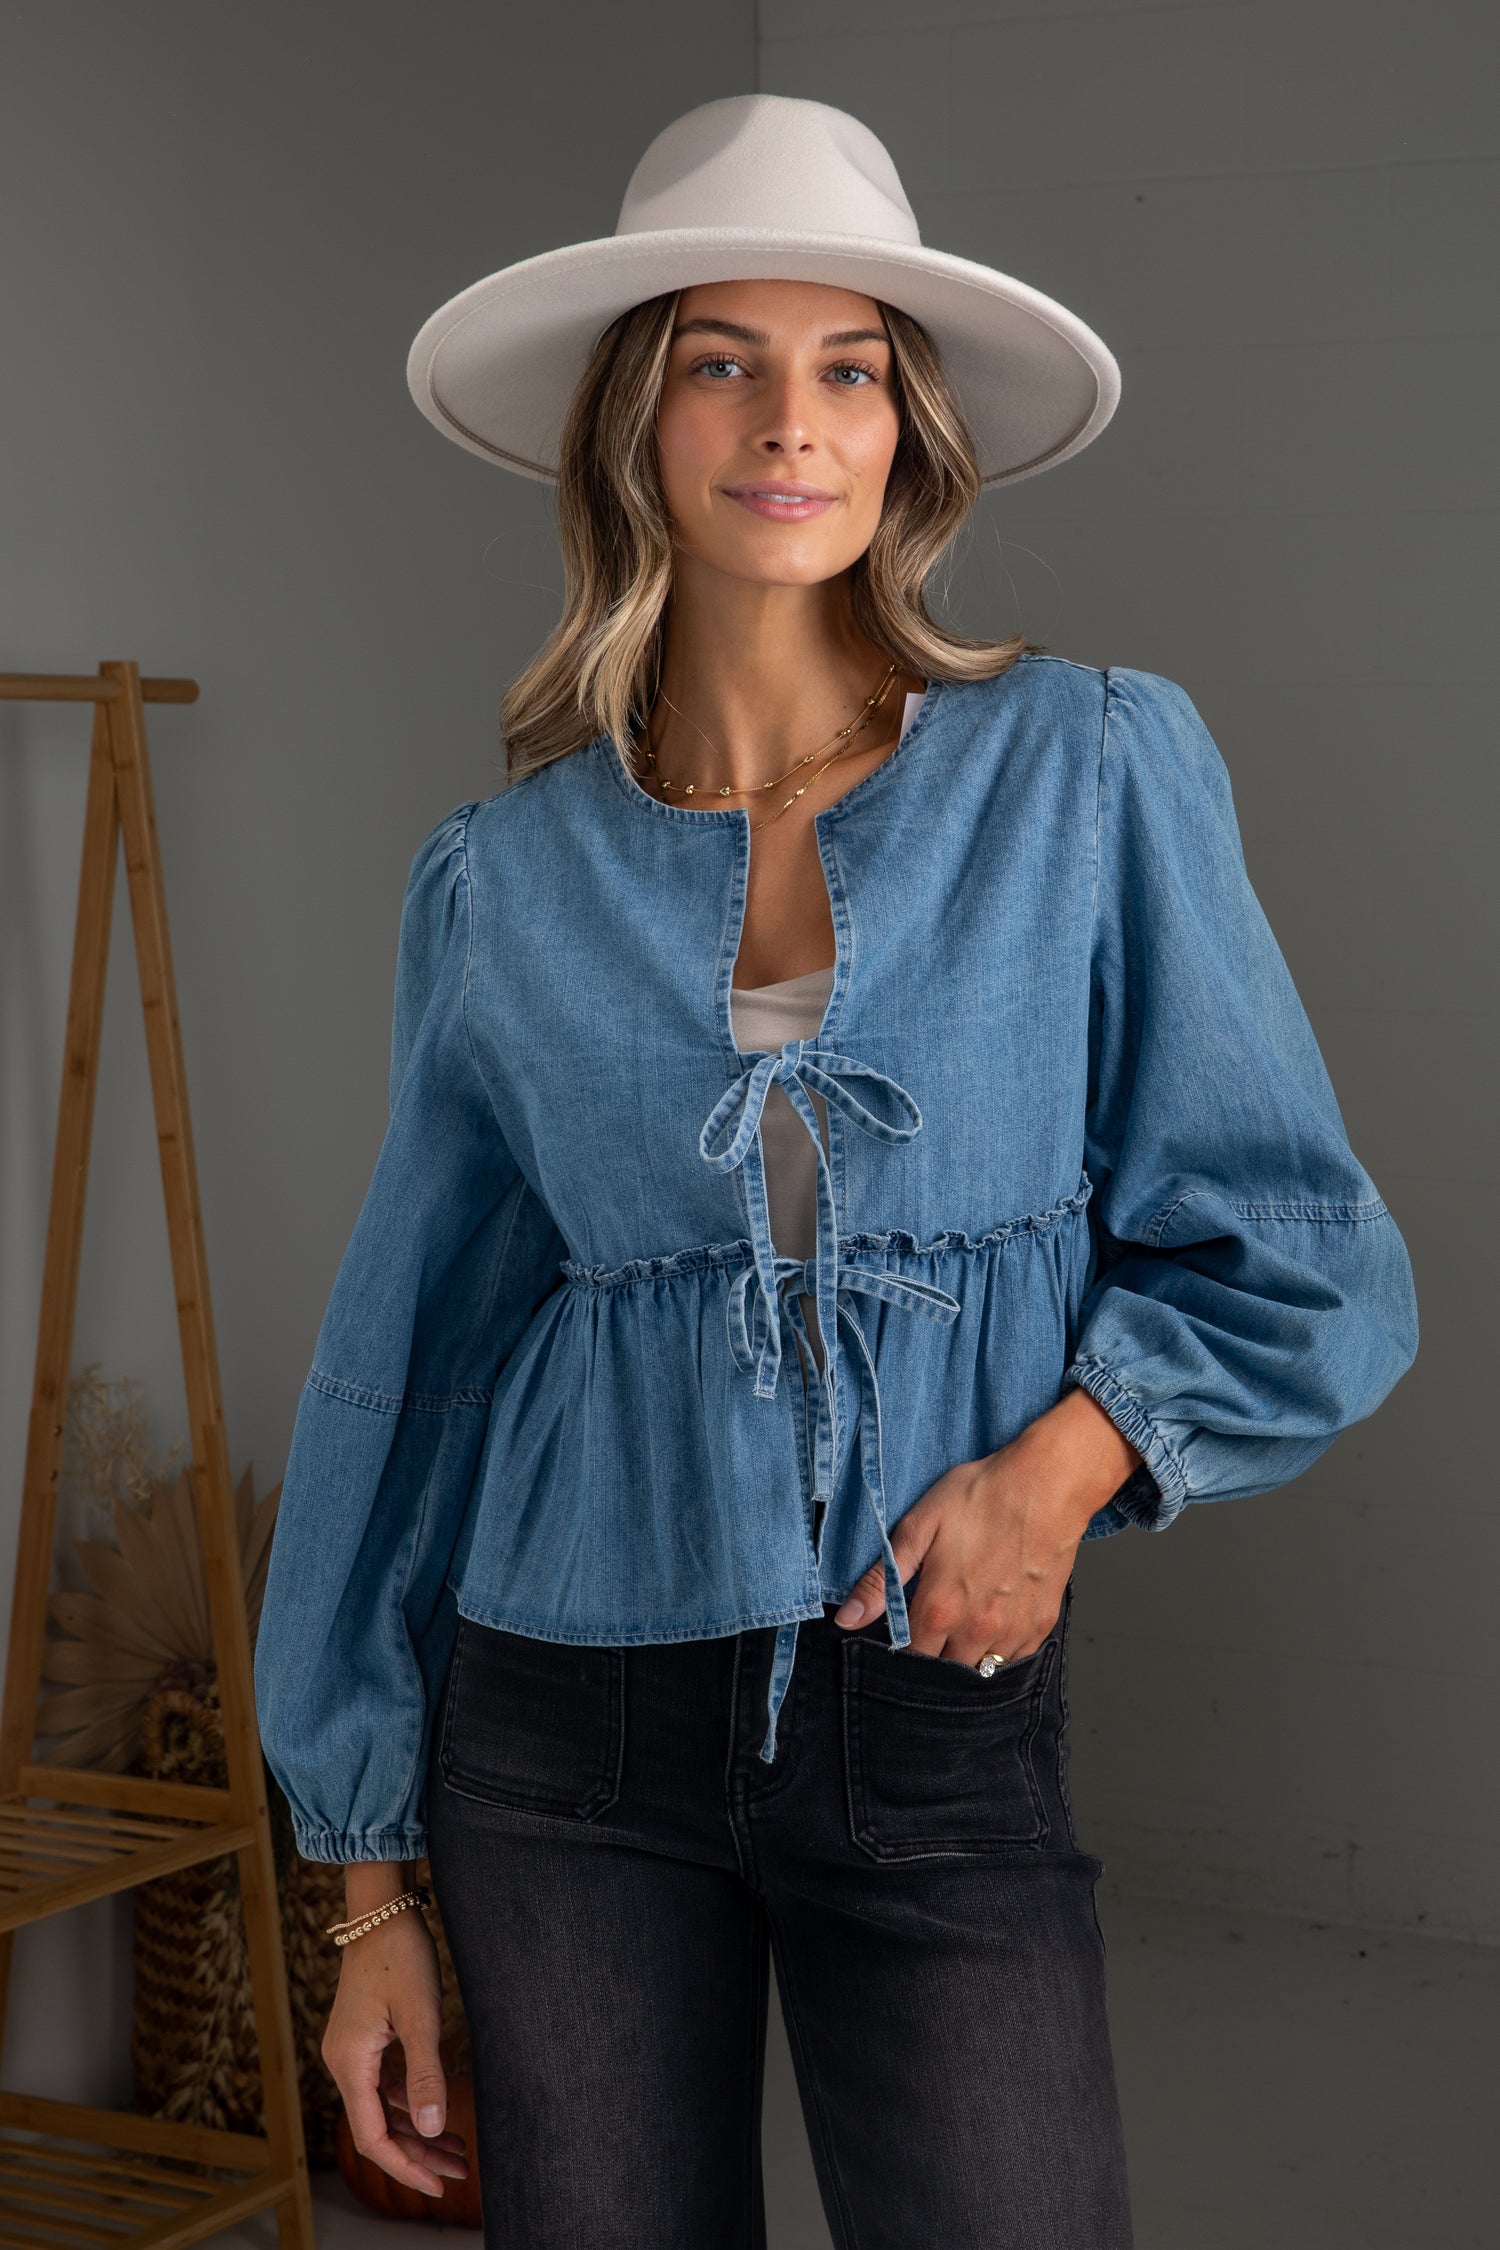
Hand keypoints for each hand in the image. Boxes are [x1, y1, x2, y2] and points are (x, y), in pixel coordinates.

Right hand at [320, 1901, 469, 2197]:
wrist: (381, 1909)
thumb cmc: (401, 1955)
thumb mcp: (420, 2016)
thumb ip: (425, 2075)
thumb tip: (432, 2130)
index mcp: (350, 2063)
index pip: (372, 2137)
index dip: (405, 2167)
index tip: (437, 2186)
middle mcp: (342, 2062)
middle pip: (377, 2128)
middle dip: (418, 2153)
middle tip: (459, 2172)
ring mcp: (350, 2051)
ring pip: (381, 2108)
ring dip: (417, 2130)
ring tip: (456, 2149)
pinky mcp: (361, 2039)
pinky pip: (381, 2086)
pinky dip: (407, 2103)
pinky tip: (434, 2110)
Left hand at [832, 1388, 1142, 1663]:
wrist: (1047, 1484)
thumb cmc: (981, 1496)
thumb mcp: (918, 1526)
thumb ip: (881, 1579)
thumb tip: (846, 1619)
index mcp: (940, 1609)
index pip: (911, 1658)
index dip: (902, 1650)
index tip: (902, 1632)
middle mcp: (977, 1630)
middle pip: (946, 1670)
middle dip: (934, 1656)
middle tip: (933, 1625)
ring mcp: (1013, 1631)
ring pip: (982, 1670)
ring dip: (968, 1657)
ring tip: (964, 1623)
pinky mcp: (1041, 1624)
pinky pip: (1015, 1658)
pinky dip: (1001, 1649)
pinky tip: (995, 1621)